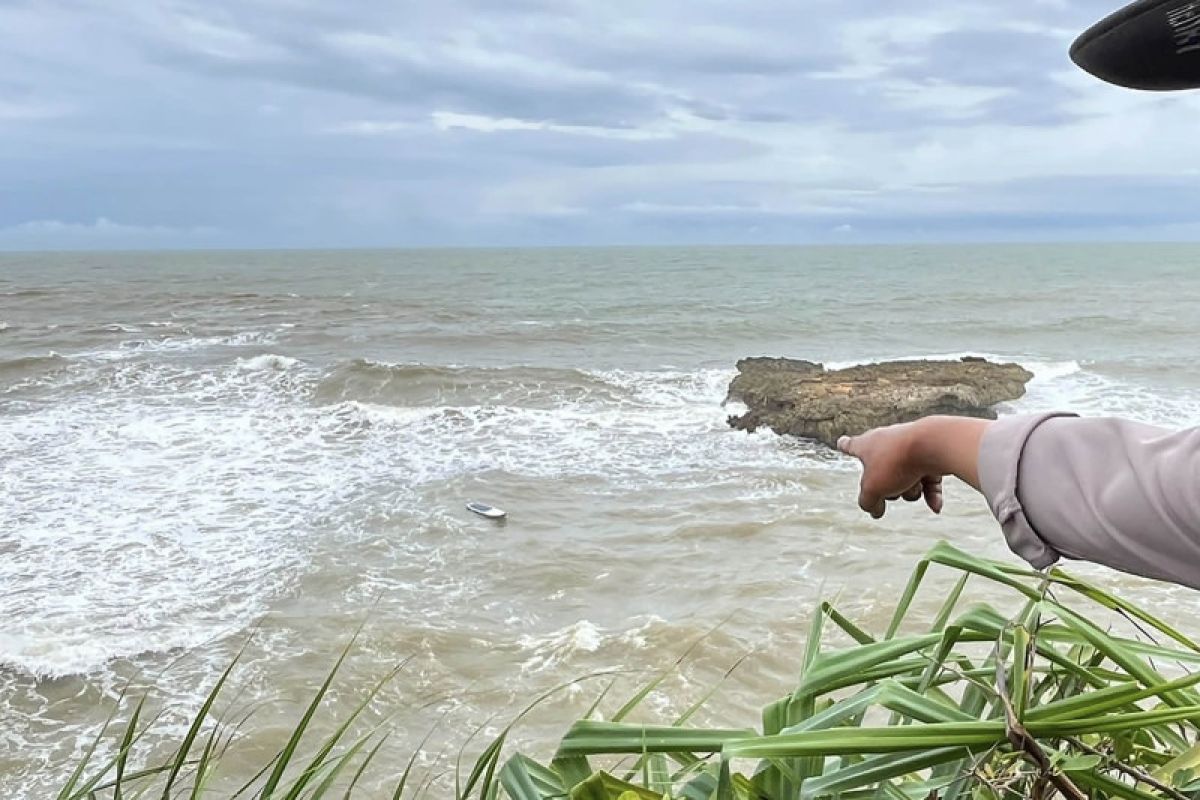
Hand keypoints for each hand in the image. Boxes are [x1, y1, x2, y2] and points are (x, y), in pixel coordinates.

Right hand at [837, 417, 989, 519]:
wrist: (935, 445)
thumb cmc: (897, 461)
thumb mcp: (873, 489)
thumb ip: (868, 502)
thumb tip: (875, 511)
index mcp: (867, 445)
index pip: (851, 446)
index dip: (846, 446)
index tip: (841, 442)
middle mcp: (888, 443)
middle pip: (883, 475)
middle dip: (888, 488)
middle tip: (891, 487)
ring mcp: (911, 449)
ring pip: (906, 481)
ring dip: (910, 490)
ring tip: (913, 485)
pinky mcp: (932, 456)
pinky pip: (928, 482)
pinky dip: (931, 494)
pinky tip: (935, 507)